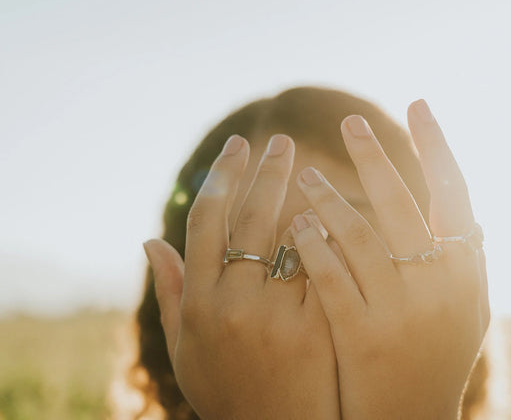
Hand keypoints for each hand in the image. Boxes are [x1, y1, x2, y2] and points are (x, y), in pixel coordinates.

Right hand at [143, 134, 339, 419]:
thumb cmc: (226, 391)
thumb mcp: (186, 347)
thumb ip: (172, 291)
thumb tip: (150, 238)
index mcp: (200, 301)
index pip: (208, 219)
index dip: (223, 176)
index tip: (238, 145)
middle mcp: (235, 302)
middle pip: (254, 217)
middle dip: (268, 171)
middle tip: (282, 141)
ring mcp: (278, 315)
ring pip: (295, 236)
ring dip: (303, 197)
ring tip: (310, 170)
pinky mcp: (318, 327)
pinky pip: (327, 266)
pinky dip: (330, 237)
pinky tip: (340, 214)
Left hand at [290, 99, 488, 419]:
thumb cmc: (440, 359)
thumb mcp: (470, 311)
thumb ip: (471, 263)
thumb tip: (475, 217)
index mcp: (468, 271)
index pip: (455, 190)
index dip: (437, 144)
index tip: (419, 104)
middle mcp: (440, 284)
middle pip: (402, 202)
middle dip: (374, 155)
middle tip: (350, 122)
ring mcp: (401, 309)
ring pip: (358, 234)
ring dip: (328, 197)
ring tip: (304, 174)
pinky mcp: (361, 334)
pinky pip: (330, 276)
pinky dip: (312, 245)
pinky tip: (296, 223)